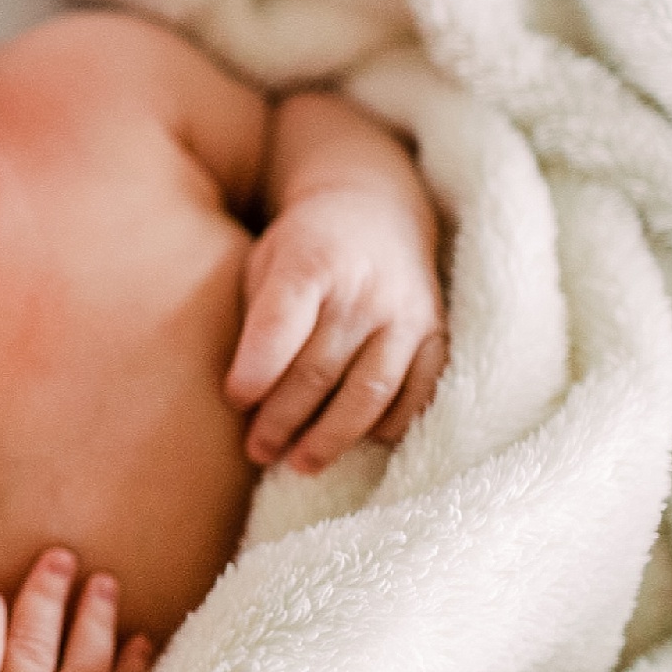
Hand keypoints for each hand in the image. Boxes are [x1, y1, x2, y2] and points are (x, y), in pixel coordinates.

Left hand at [225, 186, 446, 473]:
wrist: (375, 208)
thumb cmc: (300, 250)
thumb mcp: (264, 262)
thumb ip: (253, 320)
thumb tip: (240, 398)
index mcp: (310, 260)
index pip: (281, 323)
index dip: (255, 369)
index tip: (234, 400)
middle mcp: (364, 288)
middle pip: (319, 369)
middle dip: (282, 419)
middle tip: (257, 449)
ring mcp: (406, 313)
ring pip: (369, 391)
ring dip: (331, 437)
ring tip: (299, 464)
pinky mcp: (437, 335)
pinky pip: (417, 393)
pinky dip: (387, 426)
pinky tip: (358, 442)